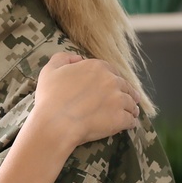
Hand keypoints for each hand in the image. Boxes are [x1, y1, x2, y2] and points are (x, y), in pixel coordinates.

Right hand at [30, 52, 144, 148]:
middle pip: (125, 86)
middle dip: (126, 92)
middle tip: (126, 100)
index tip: (111, 87)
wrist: (55, 123)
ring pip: (131, 102)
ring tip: (131, 113)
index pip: (112, 71)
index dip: (112, 79)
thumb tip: (78, 58)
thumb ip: (63, 58)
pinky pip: (131, 120)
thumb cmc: (50, 97)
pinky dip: (131, 122)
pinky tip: (129, 124)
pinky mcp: (121, 118)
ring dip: (131, 107)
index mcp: (97, 67)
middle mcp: (111, 80)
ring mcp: (118, 100)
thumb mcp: (50, 70)